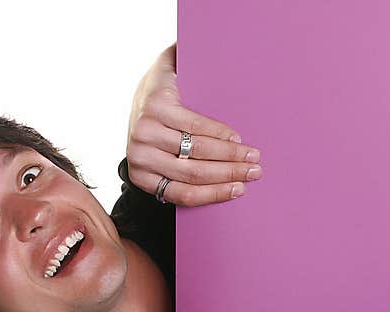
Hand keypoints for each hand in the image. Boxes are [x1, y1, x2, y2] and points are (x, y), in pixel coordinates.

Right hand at [126, 43, 263, 206]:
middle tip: (256, 162)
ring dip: (225, 180)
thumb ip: (186, 54)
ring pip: (191, 177)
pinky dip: (208, 196)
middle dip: (232, 160)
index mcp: (154, 104)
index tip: (243, 141)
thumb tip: (210, 37)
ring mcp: (140, 160)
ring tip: (248, 177)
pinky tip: (231, 191)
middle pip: (197, 154)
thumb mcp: (170, 67)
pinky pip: (180, 195)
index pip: (195, 126)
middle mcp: (143, 134)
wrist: (132, 116)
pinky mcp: (142, 180)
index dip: (222, 137)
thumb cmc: (162, 91)